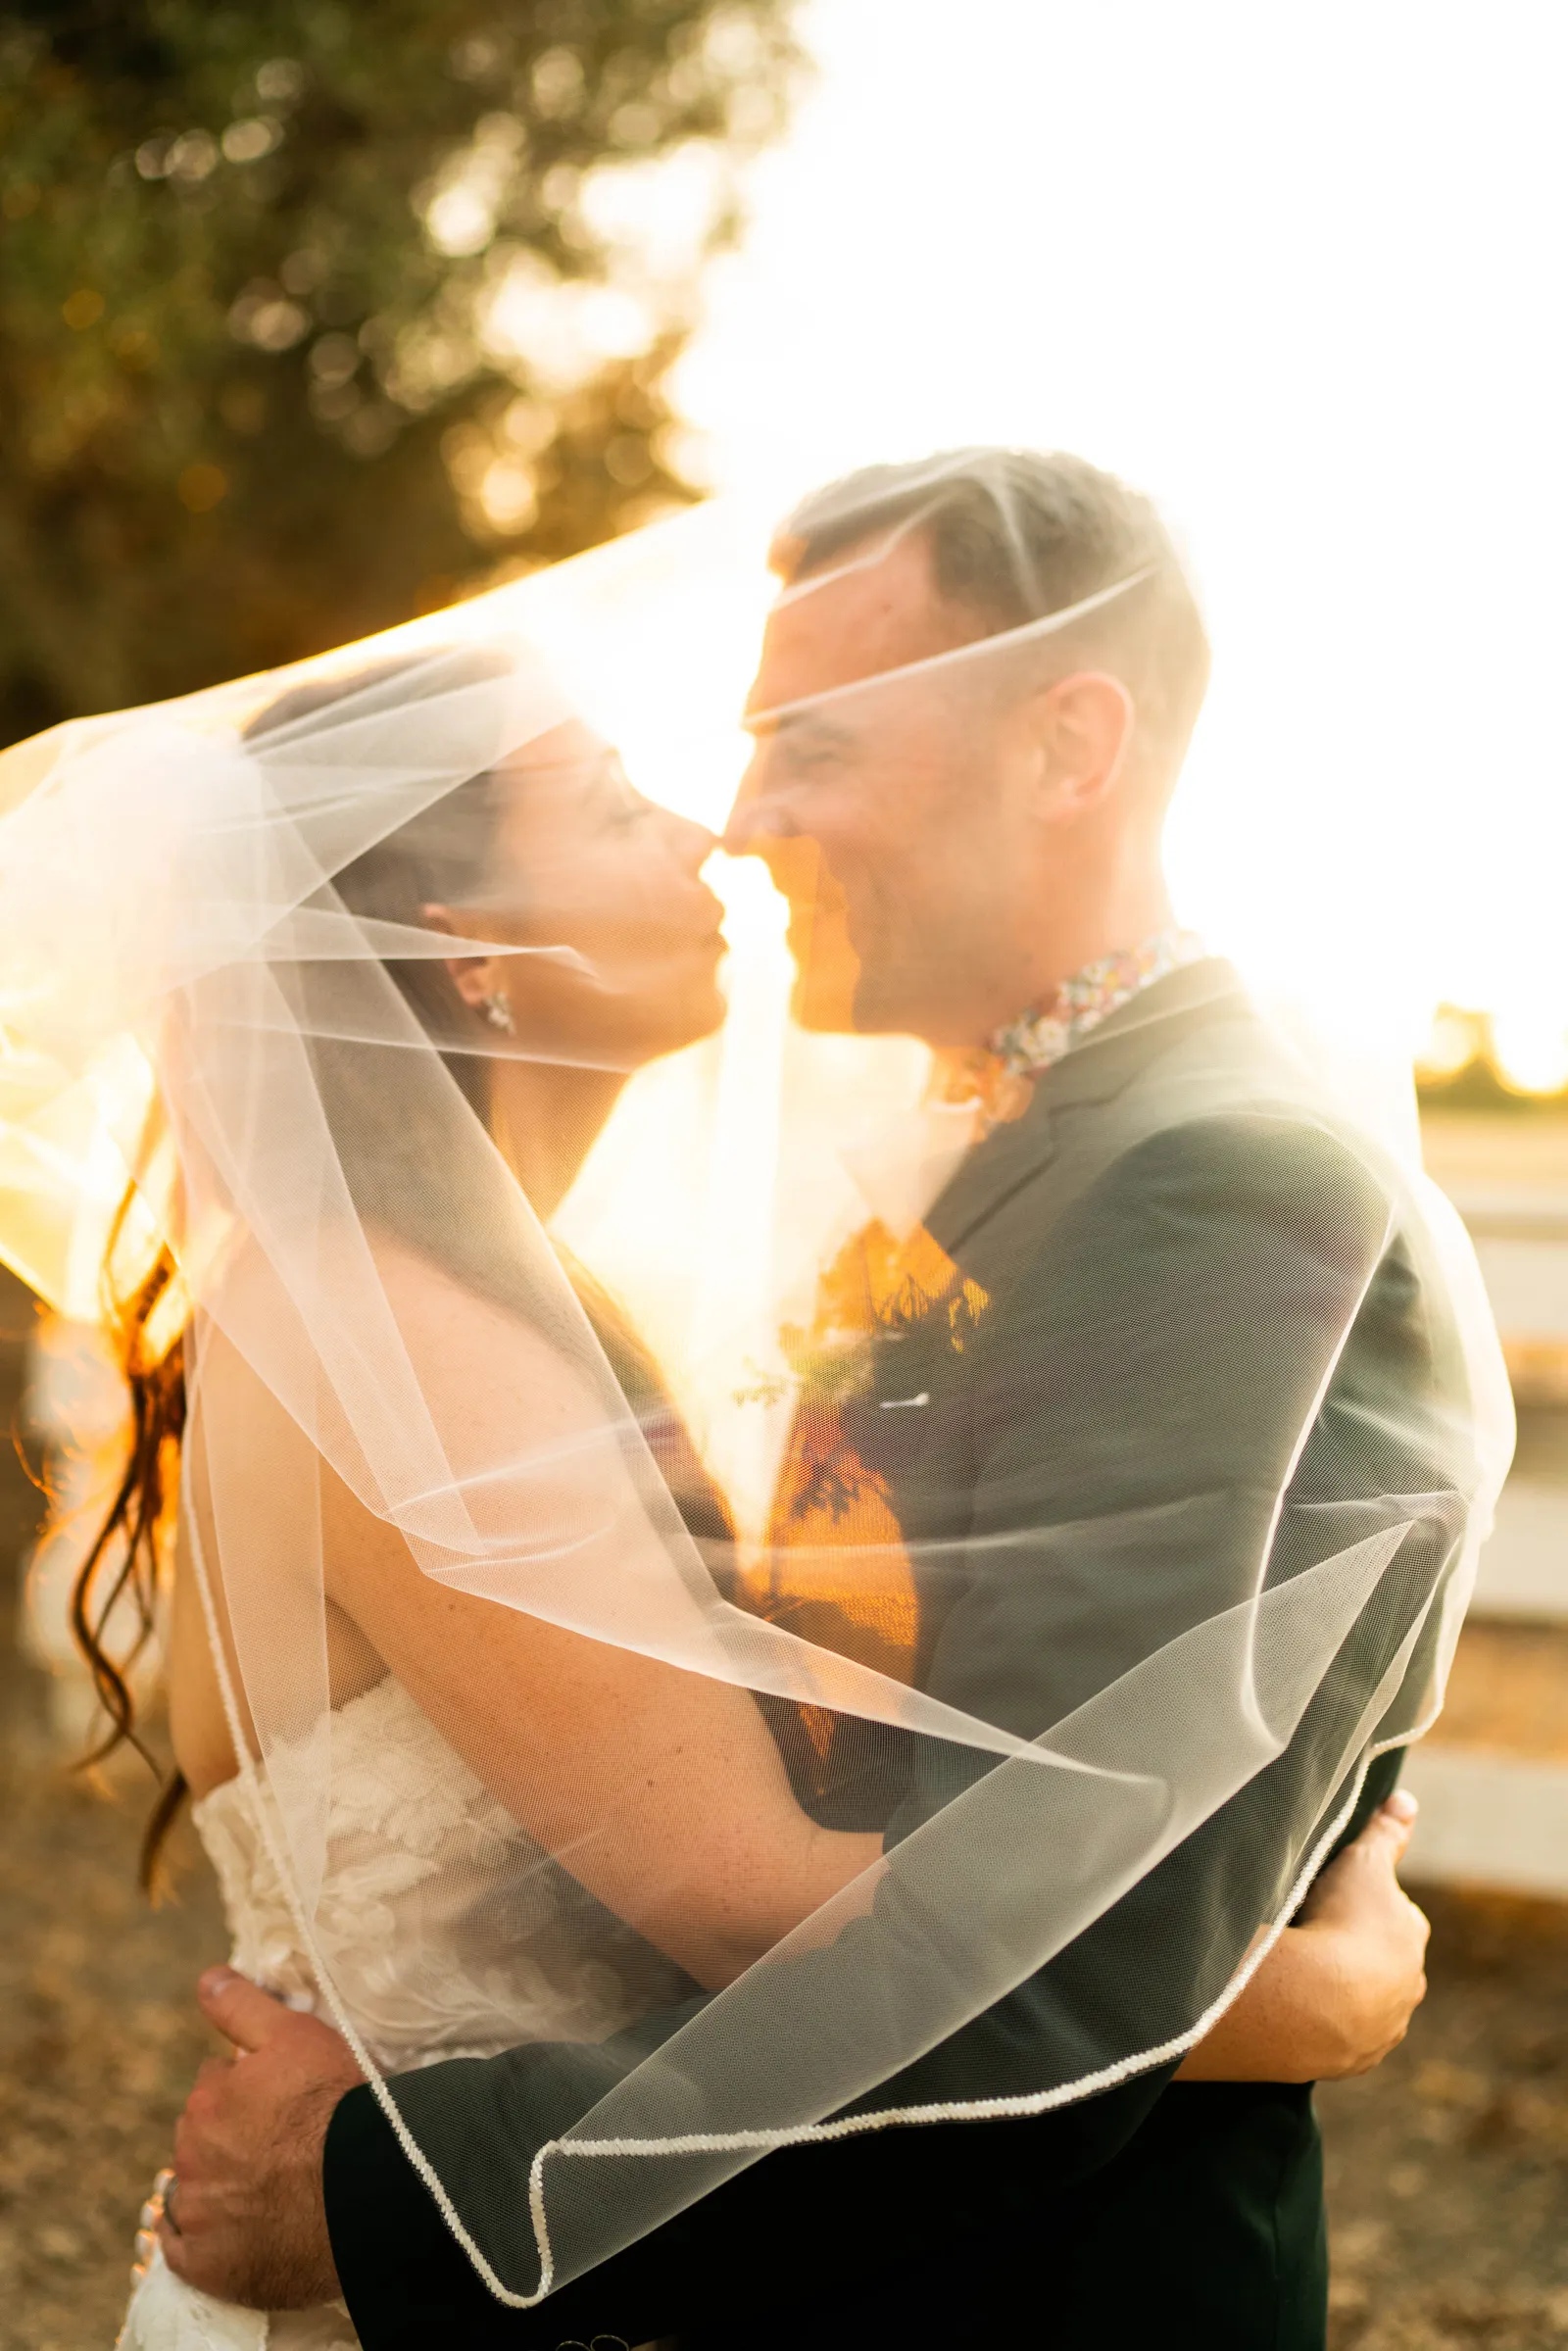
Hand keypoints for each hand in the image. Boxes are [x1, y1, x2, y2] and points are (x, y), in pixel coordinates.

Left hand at [158, 1967, 363, 2308]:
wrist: (367, 2189)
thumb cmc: (336, 2106)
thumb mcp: (294, 2035)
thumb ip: (242, 2006)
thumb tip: (206, 1978)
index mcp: (205, 2102)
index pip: (215, 2088)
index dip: (250, 2092)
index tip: (282, 2103)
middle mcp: (189, 2158)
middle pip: (202, 2140)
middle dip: (231, 2139)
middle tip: (283, 2146)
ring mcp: (198, 2218)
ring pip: (195, 2194)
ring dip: (219, 2188)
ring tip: (270, 2190)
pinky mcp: (209, 2268)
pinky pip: (188, 2253)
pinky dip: (207, 2241)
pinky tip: (241, 2229)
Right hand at [1294, 1787, 1429, 2075]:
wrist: (1316, 2001)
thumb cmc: (1342, 1923)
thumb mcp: (1362, 1862)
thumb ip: (1385, 1833)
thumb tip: (1406, 1800)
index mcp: (1410, 1937)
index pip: (1398, 1915)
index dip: (1369, 1903)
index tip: (1339, 1899)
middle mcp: (1407, 1986)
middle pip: (1384, 1962)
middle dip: (1357, 1951)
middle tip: (1315, 1934)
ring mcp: (1383, 2026)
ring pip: (1365, 2002)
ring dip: (1339, 1990)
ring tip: (1299, 1973)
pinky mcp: (1354, 2058)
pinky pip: (1340, 2036)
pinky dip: (1323, 2024)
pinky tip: (1296, 2007)